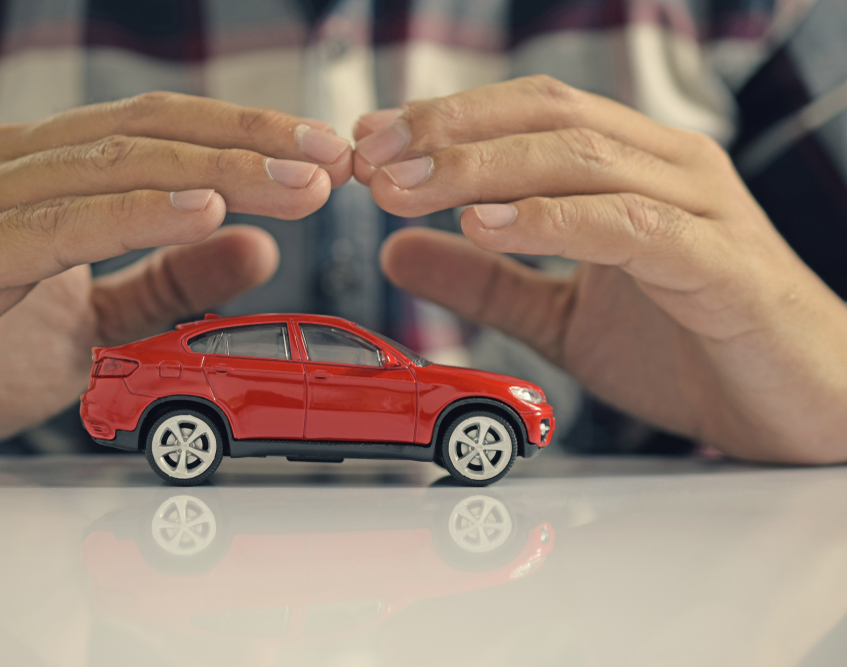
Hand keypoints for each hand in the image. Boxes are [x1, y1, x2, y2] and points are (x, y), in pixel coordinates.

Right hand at [0, 92, 352, 461]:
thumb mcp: (96, 318)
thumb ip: (167, 279)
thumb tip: (256, 247)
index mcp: (44, 169)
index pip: (162, 130)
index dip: (247, 135)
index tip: (324, 156)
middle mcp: (10, 166)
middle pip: (150, 131)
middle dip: (252, 142)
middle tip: (331, 158)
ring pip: (115, 166)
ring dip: (217, 171)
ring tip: (296, 184)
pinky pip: (60, 227)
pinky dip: (136, 216)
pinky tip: (206, 212)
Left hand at [354, 76, 846, 463]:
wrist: (795, 409)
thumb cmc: (690, 349)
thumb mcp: (561, 313)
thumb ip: (486, 280)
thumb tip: (397, 251)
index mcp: (630, 168)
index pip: (528, 113)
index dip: (444, 121)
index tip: (368, 143)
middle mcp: (667, 169)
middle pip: (545, 118)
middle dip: (447, 133)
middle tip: (370, 156)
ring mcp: (699, 210)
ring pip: (580, 159)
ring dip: (481, 170)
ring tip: (405, 190)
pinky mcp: (720, 266)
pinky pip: (629, 226)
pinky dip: (554, 220)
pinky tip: (488, 224)